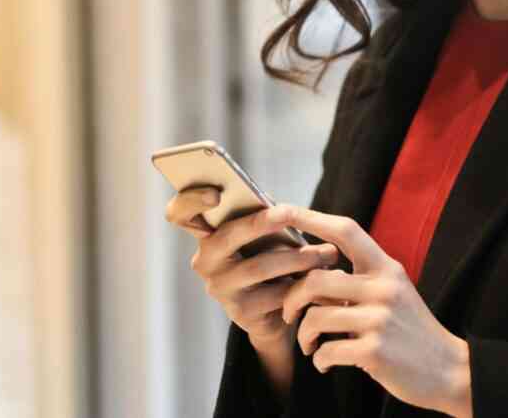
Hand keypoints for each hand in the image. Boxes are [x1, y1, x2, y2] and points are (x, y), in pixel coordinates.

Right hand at [164, 188, 340, 343]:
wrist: (276, 312)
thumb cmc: (270, 258)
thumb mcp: (263, 236)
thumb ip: (261, 217)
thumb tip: (280, 208)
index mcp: (206, 234)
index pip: (180, 213)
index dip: (191, 200)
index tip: (216, 193)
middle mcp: (205, 261)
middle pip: (227, 236)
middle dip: (260, 222)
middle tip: (289, 212)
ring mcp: (220, 289)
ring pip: (259, 266)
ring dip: (298, 257)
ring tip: (327, 253)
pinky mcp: (240, 313)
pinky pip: (275, 295)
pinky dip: (302, 285)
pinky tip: (322, 280)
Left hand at [275, 205, 472, 417]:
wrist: (449, 370)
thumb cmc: (411, 330)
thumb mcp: (392, 293)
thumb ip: (359, 280)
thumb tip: (312, 271)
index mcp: (387, 269)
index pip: (345, 231)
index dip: (310, 217)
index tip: (281, 210)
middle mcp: (383, 288)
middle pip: (316, 279)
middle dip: (292, 299)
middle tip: (289, 315)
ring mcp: (380, 320)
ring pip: (315, 317)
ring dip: (303, 335)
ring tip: (310, 345)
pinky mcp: (375, 352)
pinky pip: (327, 351)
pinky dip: (319, 360)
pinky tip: (326, 363)